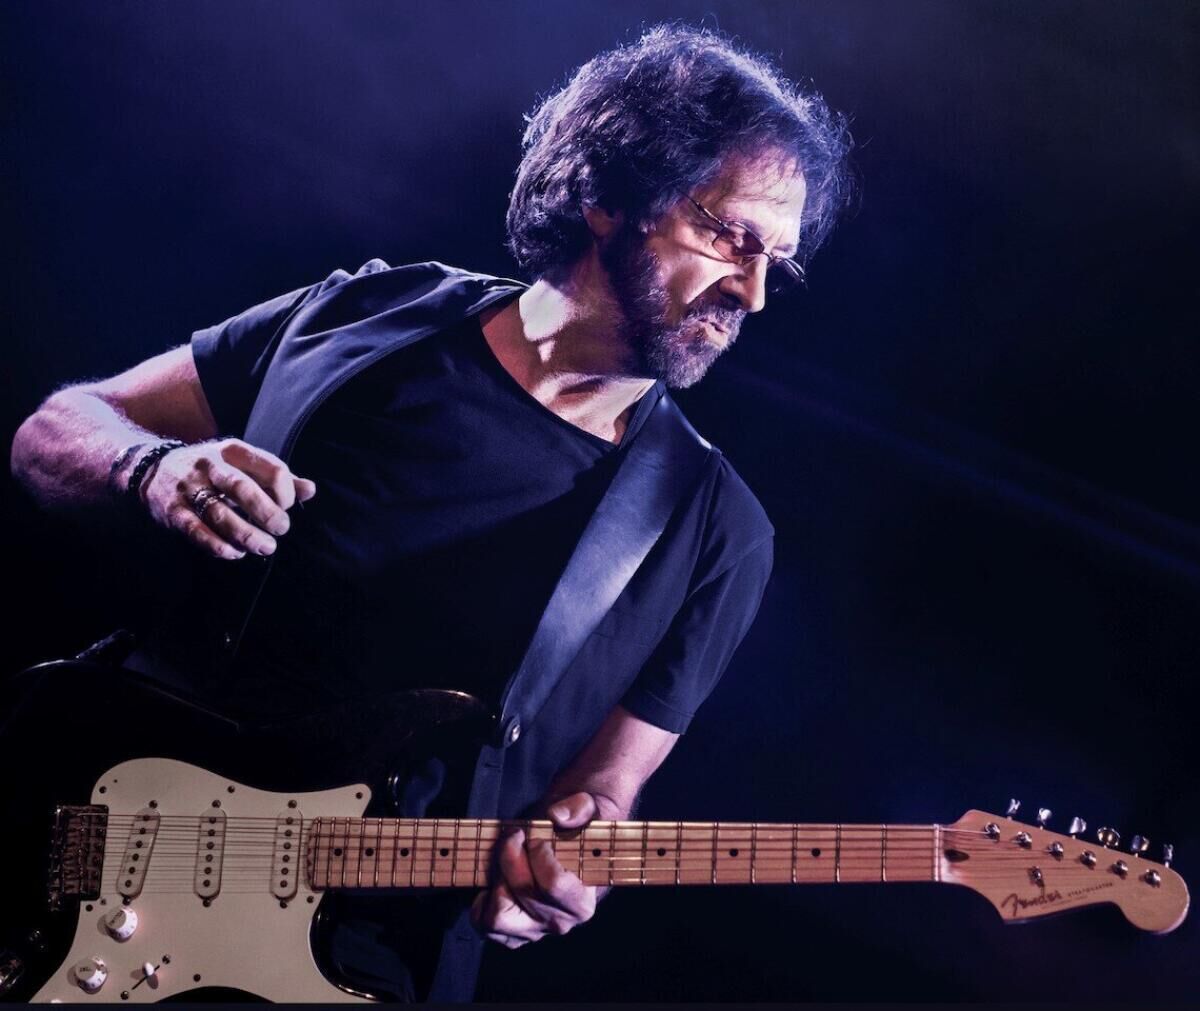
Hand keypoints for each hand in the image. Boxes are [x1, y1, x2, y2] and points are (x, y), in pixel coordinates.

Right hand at [138, 438, 315, 559]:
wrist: (154, 469)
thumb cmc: (214, 471)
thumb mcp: (243, 464)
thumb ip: (277, 477)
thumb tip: (310, 490)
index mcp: (234, 451)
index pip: (272, 469)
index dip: (286, 493)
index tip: (286, 507)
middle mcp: (210, 466)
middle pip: (244, 490)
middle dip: (268, 514)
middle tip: (281, 530)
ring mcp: (189, 488)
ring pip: (220, 514)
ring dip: (247, 535)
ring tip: (265, 547)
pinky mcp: (173, 511)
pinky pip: (196, 530)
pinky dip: (218, 545)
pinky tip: (235, 553)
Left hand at [470, 792, 600, 948]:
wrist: (565, 841)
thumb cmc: (575, 827)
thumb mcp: (587, 808)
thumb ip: (580, 808)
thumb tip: (558, 816)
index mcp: (582, 901)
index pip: (553, 884)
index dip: (539, 853)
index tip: (536, 837)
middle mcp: (558, 922)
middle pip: (521, 893)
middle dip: (511, 856)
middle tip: (515, 836)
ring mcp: (532, 930)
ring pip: (498, 917)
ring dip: (496, 880)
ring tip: (504, 860)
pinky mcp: (509, 931)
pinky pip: (483, 923)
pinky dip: (482, 901)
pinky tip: (495, 878)